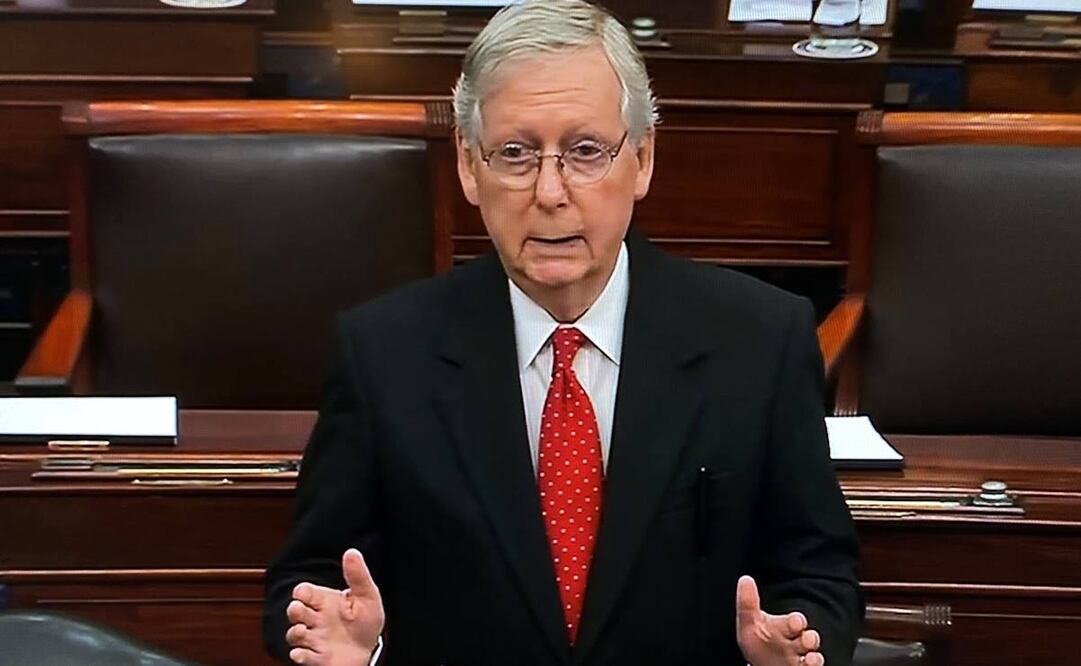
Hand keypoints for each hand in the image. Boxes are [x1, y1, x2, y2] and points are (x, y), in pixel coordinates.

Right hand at [286, 548, 385, 664]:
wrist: (368, 650)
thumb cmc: (365, 622)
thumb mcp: (367, 596)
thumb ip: (358, 575)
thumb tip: (352, 552)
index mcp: (325, 601)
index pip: (306, 592)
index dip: (301, 592)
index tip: (302, 593)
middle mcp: (316, 619)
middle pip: (295, 611)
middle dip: (294, 610)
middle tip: (298, 609)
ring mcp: (314, 639)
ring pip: (294, 635)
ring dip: (295, 633)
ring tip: (302, 631)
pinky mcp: (317, 657)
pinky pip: (303, 657)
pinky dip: (300, 656)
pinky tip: (301, 654)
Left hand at [736, 575, 822, 665]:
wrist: (760, 663)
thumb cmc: (758, 641)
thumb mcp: (749, 623)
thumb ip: (747, 603)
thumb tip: (745, 579)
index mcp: (785, 627)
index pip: (794, 621)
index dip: (796, 621)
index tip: (797, 622)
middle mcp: (796, 642)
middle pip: (808, 639)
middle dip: (810, 639)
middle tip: (808, 639)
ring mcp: (799, 659)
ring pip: (813, 656)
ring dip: (814, 657)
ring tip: (811, 658)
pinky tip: (808, 664)